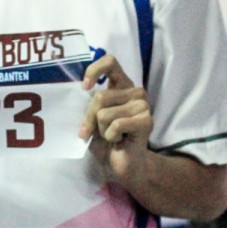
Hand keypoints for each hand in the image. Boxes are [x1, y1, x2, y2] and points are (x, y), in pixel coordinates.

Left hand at [78, 54, 150, 181]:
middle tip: (93, 132)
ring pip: (105, 113)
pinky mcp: (146, 120)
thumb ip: (90, 103)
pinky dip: (111, 136)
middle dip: (90, 118)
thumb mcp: (93, 118)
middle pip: (100, 97)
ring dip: (102, 130)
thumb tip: (80, 90)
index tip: (85, 87)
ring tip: (112, 136)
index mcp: (122, 85)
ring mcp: (143, 105)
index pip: (110, 62)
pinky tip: (120, 140)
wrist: (123, 165)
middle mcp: (135, 92)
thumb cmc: (107, 140)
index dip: (94, 70)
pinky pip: (116, 125)